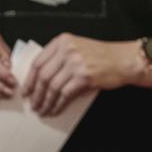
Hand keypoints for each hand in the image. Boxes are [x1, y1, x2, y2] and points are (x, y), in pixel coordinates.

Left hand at [22, 34, 142, 116]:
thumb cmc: (103, 56)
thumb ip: (60, 58)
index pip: (38, 61)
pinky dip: (58, 104)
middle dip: (36, 94)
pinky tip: (56, 109)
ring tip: (43, 110)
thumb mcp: (78, 48)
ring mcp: (76, 63)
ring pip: (52, 87)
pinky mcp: (84, 76)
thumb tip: (40, 80)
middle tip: (34, 104)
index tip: (27, 90)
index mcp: (63, 41)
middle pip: (43, 76)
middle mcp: (68, 50)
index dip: (30, 79)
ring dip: (46, 102)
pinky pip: (65, 94)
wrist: (124, 60)